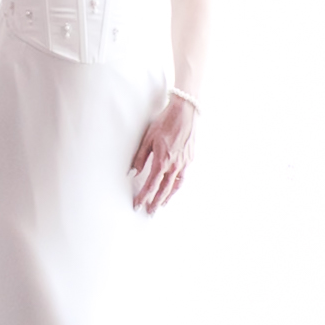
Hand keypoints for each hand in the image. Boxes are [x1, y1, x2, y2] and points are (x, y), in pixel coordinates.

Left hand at [129, 95, 195, 213]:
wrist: (185, 112)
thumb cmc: (165, 122)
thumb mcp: (148, 138)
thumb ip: (140, 157)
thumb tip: (133, 172)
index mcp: (162, 161)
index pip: (151, 185)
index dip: (144, 196)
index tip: (138, 205)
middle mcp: (175, 165)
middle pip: (164, 190)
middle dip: (156, 202)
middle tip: (150, 212)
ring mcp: (185, 163)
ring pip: (176, 185)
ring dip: (168, 197)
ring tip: (162, 204)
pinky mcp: (191, 158)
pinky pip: (183, 176)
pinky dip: (177, 185)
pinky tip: (174, 187)